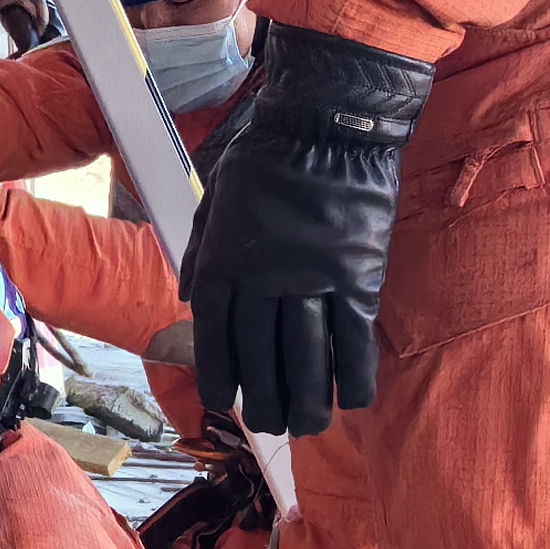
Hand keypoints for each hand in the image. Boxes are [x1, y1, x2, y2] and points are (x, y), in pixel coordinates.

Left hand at [180, 25, 437, 436]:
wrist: (325, 120)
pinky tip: (352, 400)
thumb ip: (202, 250)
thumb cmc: (265, 151)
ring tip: (309, 428)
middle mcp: (265, 279)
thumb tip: (192, 298)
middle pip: (263, 354)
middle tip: (272, 426)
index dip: (221, 374)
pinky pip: (356, 335)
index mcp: (225, 260)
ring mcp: (313, 279)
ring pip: (308, 355)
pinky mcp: (357, 273)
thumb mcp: (213, 194)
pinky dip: (354, 372)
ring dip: (308, 398)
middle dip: (266, 398)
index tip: (227, 402)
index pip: (218, 334)